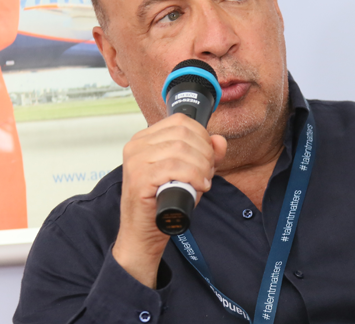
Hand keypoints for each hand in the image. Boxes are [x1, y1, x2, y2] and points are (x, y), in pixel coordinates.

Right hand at [113, 113, 226, 287]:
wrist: (143, 233)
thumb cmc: (162, 202)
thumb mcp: (190, 173)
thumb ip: (206, 155)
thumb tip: (219, 140)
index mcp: (145, 139)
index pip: (180, 122)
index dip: (202, 136)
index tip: (208, 155)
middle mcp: (136, 146)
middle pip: (182, 134)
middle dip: (204, 153)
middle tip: (208, 172)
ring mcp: (135, 161)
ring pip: (180, 149)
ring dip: (200, 166)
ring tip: (203, 181)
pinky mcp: (138, 179)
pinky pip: (173, 167)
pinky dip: (193, 176)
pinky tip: (198, 186)